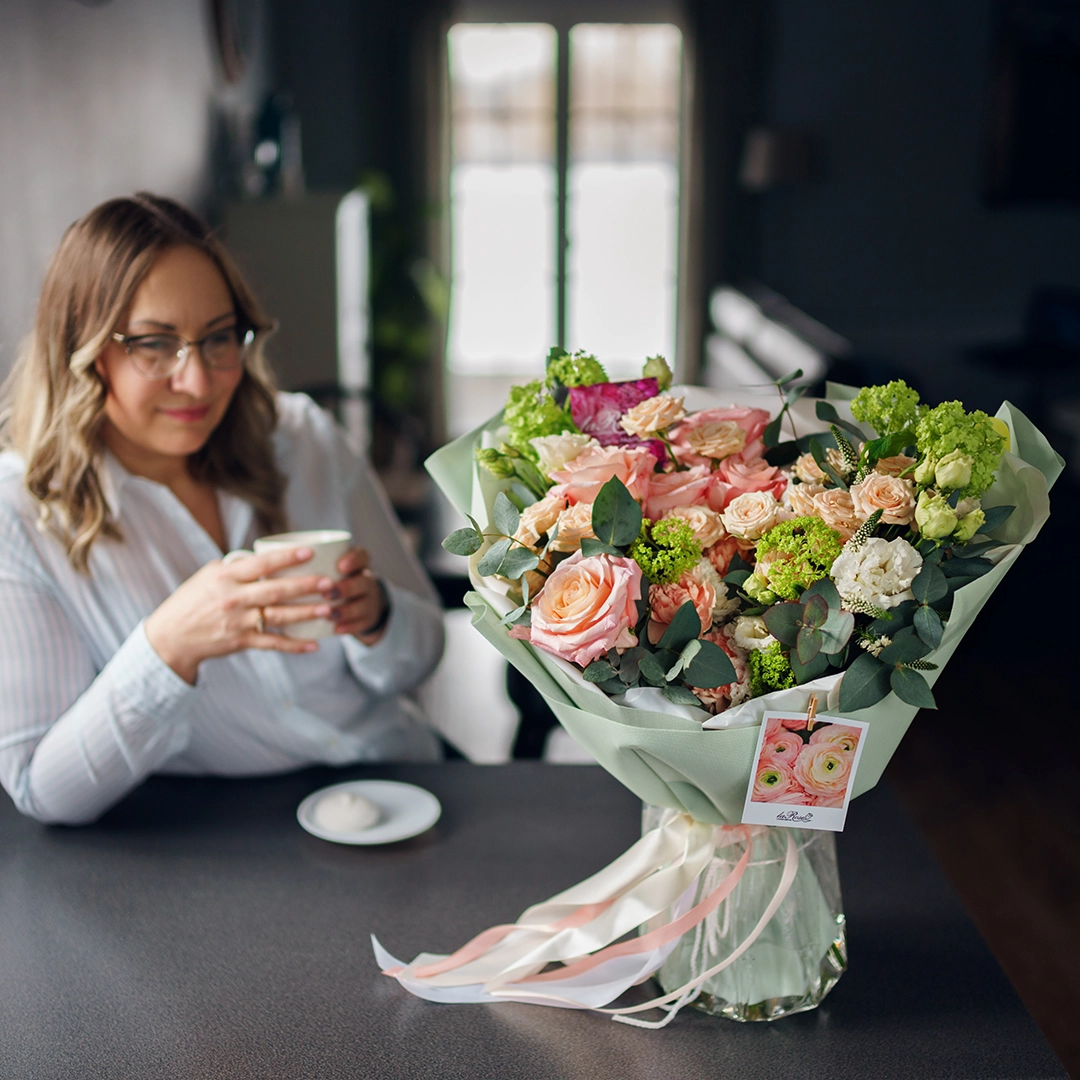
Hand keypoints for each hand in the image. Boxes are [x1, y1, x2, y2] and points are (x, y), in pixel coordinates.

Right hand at [145, 546, 337, 683]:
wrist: (170, 638)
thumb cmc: (192, 601)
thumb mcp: (208, 576)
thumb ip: (236, 567)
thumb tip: (266, 558)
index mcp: (225, 577)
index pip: (260, 564)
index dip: (286, 558)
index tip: (310, 552)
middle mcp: (233, 599)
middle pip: (275, 591)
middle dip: (305, 586)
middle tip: (329, 583)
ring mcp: (238, 622)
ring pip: (278, 617)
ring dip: (306, 614)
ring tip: (329, 609)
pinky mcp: (241, 642)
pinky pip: (273, 643)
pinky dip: (294, 645)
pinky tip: (314, 644)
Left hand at [322, 548, 389, 643]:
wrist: (362, 604)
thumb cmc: (338, 582)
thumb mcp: (334, 570)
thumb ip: (316, 565)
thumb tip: (289, 561)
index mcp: (358, 565)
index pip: (362, 556)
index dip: (353, 560)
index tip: (340, 565)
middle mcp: (367, 581)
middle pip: (362, 583)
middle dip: (346, 588)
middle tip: (327, 592)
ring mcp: (370, 601)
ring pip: (361, 605)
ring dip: (345, 610)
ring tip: (328, 614)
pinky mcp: (368, 619)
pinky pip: (361, 624)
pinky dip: (349, 626)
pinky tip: (336, 629)